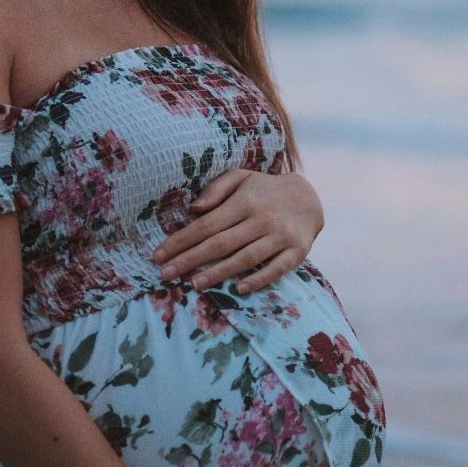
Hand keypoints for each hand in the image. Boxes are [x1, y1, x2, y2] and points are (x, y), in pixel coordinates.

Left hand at [150, 170, 323, 293]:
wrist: (309, 198)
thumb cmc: (264, 191)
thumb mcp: (241, 178)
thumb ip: (216, 189)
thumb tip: (193, 209)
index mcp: (245, 201)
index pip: (206, 224)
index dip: (180, 241)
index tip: (158, 255)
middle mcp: (262, 218)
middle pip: (220, 243)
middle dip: (190, 260)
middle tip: (165, 275)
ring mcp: (281, 236)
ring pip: (245, 258)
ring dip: (218, 273)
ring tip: (193, 285)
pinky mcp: (297, 251)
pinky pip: (276, 269)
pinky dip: (258, 279)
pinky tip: (238, 288)